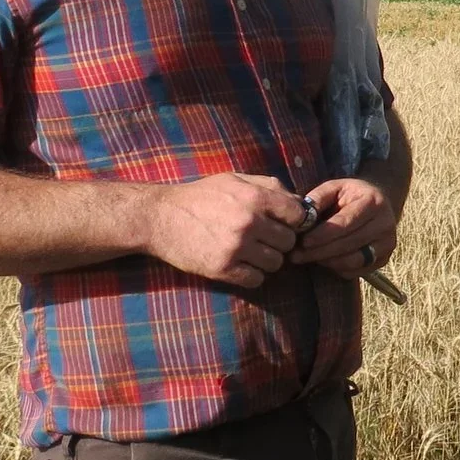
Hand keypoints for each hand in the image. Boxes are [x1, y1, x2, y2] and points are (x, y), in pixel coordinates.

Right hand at [141, 172, 308, 289]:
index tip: (283, 223)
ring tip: (251, 252)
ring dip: (267, 260)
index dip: (294, 220)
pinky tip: (240, 265)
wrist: (159, 217)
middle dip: (279, 241)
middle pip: (289, 241)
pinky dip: (252, 275)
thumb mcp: (233, 179)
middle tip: (263, 239)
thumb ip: (267, 185)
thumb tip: (299, 201)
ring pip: (275, 263)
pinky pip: (256, 280)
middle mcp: (249, 222)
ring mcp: (236, 248)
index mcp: (254, 197)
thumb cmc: (199, 196)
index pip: (298, 215)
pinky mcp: (223, 269)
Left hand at [289, 176, 400, 278]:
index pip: (345, 223)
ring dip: (327, 262)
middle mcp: (385, 224)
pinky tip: (325, 260)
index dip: (323, 235)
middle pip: (349, 244)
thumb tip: (302, 217)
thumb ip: (318, 198)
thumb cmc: (351, 196)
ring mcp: (387, 243)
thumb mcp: (335, 188)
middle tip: (296, 256)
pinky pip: (357, 271)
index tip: (303, 242)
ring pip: (353, 261)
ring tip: (308, 257)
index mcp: (373, 202)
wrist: (379, 204)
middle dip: (319, 252)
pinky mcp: (385, 259)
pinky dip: (337, 268)